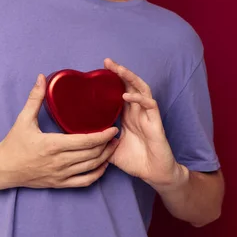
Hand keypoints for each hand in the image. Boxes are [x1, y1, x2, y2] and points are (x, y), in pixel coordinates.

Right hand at [0, 74, 119, 189]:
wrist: (3, 168)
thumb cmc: (13, 143)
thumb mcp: (23, 119)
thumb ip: (35, 98)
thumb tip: (42, 78)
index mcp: (52, 145)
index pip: (85, 142)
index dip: (102, 136)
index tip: (113, 128)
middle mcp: (59, 162)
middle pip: (92, 155)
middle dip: (108, 145)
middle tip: (117, 134)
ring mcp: (60, 175)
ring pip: (90, 168)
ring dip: (105, 157)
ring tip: (114, 146)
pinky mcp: (60, 184)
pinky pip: (84, 182)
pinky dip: (97, 174)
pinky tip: (103, 165)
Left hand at [103, 58, 180, 186]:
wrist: (154, 174)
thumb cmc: (135, 161)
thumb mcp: (110, 150)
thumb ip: (98, 143)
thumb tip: (81, 139)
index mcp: (127, 116)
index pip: (119, 92)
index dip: (111, 80)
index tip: (98, 70)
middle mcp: (137, 112)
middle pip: (130, 85)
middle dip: (120, 72)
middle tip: (107, 62)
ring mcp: (147, 115)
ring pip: (141, 89)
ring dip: (130, 78)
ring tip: (118, 69)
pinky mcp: (156, 122)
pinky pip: (150, 104)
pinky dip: (139, 98)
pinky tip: (127, 95)